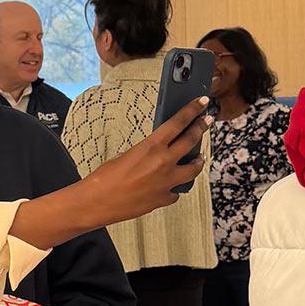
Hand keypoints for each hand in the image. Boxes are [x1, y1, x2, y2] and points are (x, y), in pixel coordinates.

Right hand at [86, 98, 210, 223]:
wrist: (97, 203)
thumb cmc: (104, 179)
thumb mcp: (126, 155)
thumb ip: (147, 151)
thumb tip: (157, 151)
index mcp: (152, 147)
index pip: (179, 122)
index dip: (192, 110)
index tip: (202, 102)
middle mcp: (163, 163)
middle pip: (191, 141)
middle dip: (201, 128)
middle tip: (206, 122)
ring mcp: (166, 182)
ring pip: (193, 170)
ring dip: (198, 162)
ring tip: (199, 158)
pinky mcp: (163, 199)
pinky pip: (176, 191)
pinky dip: (175, 187)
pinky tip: (172, 186)